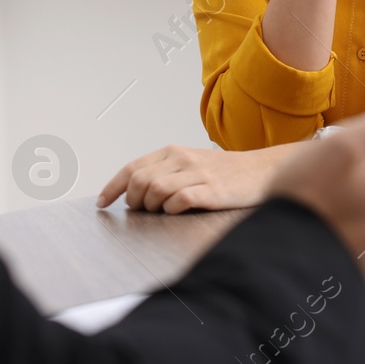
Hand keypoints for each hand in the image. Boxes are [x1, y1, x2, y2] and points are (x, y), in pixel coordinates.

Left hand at [97, 141, 304, 213]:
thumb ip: (164, 172)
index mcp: (172, 152)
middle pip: (140, 182)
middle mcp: (182, 159)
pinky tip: (178, 212)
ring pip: (156, 191)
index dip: (113, 187)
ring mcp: (197, 174)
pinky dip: (172, 210)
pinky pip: (180, 201)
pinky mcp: (212, 191)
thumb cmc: (224, 171)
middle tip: (142, 211)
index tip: (102, 203)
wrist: (262, 170)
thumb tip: (133, 192)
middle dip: (133, 201)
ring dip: (151, 207)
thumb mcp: (190, 163)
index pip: (132, 168)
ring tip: (161, 212)